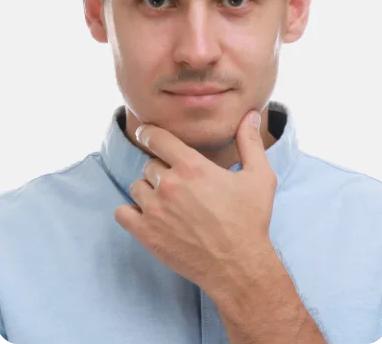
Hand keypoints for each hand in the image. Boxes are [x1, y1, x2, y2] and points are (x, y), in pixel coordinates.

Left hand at [114, 109, 277, 295]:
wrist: (239, 266)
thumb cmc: (250, 221)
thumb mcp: (259, 177)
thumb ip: (250, 142)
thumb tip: (250, 115)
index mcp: (192, 167)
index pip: (157, 138)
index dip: (149, 132)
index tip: (148, 134)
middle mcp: (169, 185)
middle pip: (149, 164)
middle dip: (161, 169)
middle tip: (179, 183)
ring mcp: (155, 210)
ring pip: (137, 186)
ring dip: (148, 190)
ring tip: (167, 201)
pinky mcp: (146, 234)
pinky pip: (122, 212)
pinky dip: (131, 211)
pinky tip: (147, 215)